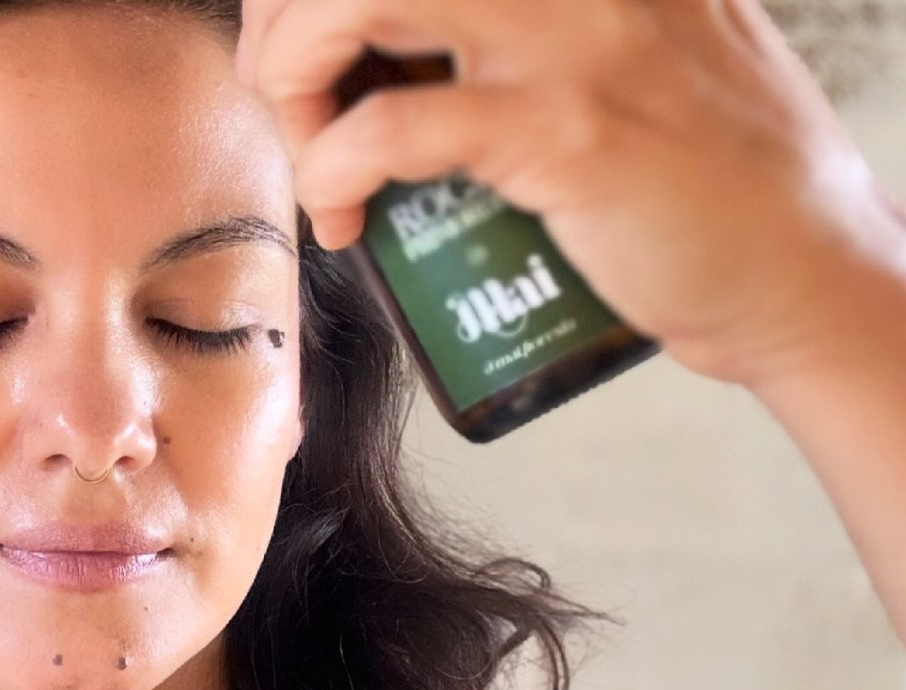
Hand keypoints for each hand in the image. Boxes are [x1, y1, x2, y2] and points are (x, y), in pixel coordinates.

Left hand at [237, 0, 905, 389]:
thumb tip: (376, 45)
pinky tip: (341, 214)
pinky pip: (397, 127)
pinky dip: (331, 169)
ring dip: (293, 74)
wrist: (798, 272)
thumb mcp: (620, 51)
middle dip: (283, 19)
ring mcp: (577, 38)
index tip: (290, 40)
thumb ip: (523, 24)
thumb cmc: (692, 180)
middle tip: (284, 99)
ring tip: (309, 152)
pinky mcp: (571, 132)